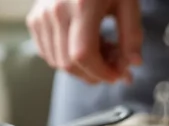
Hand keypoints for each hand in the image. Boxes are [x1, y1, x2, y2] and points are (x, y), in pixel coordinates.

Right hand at [26, 0, 142, 83]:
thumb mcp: (127, 2)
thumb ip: (132, 35)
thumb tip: (133, 64)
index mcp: (82, 5)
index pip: (84, 54)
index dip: (101, 72)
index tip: (117, 75)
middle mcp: (56, 11)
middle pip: (68, 63)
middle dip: (93, 75)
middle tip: (112, 68)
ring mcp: (42, 15)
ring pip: (56, 62)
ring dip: (81, 69)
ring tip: (101, 52)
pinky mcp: (35, 19)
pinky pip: (48, 53)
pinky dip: (67, 59)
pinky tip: (85, 47)